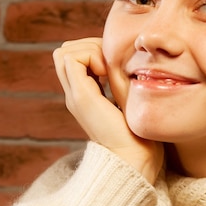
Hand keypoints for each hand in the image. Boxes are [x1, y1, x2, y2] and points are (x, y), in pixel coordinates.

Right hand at [53, 38, 163, 182]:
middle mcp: (76, 94)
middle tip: (110, 63)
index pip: (75, 58)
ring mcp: (75, 96)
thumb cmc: (142, 136)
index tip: (115, 65)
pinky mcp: (81, 97)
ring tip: (108, 68)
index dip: (93, 50)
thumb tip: (134, 66)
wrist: (135, 159)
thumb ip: (125, 87)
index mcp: (86, 96)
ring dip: (89, 49)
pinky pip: (70, 59)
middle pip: (64, 52)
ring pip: (63, 52)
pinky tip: (107, 72)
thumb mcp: (131, 103)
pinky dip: (90, 56)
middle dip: (89, 46)